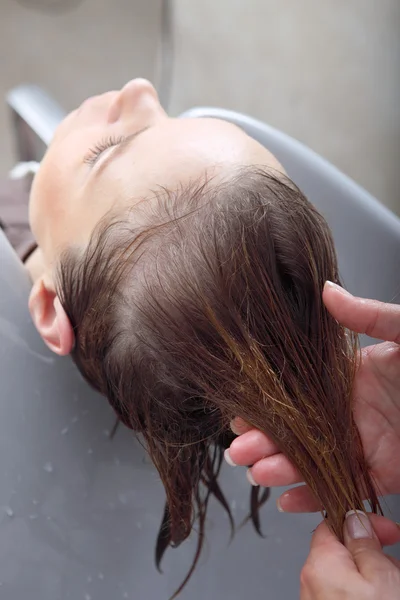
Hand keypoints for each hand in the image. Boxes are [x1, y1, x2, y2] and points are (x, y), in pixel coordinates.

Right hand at [225, 282, 399, 511]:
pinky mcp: (378, 474)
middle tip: (241, 450)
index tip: (242, 411)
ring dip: (281, 469)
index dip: (267, 401)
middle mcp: (346, 411)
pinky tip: (290, 500)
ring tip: (259, 472)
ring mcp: (359, 444)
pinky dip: (315, 498)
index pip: (296, 389)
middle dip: (264, 440)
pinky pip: (342, 488)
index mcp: (348, 376)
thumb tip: (328, 291)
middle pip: (295, 429)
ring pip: (311, 460)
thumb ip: (370, 316)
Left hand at [300, 511, 399, 598]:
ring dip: (370, 575)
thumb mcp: (381, 576)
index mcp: (320, 564)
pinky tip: (382, 596)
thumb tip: (355, 520)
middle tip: (394, 567)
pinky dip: (363, 591)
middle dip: (370, 553)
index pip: (332, 523)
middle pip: (342, 551)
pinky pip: (345, 592)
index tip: (385, 530)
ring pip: (347, 574)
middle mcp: (311, 582)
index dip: (362, 523)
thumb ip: (365, 544)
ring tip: (392, 588)